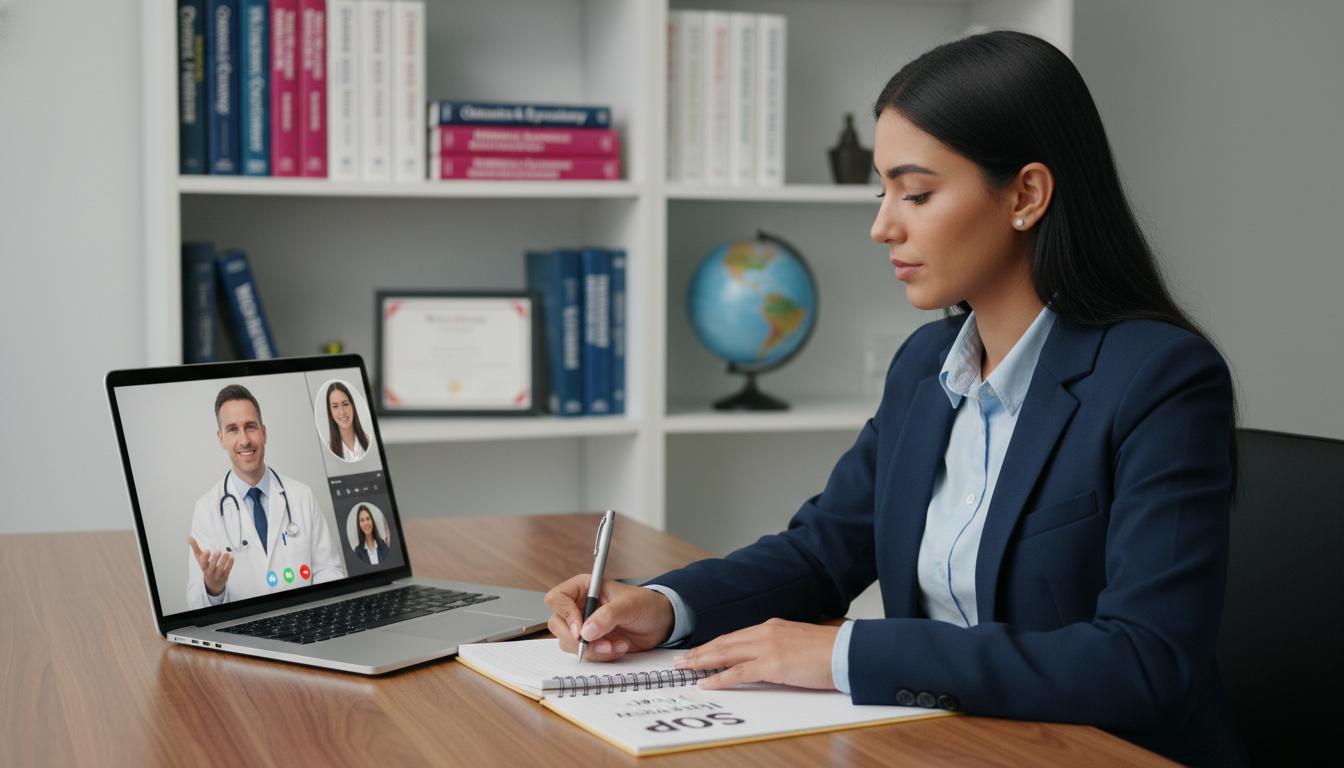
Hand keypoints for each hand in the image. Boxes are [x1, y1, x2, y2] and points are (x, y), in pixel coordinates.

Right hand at [188, 536, 233, 596]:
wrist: (212, 583)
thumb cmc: (205, 566)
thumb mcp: (199, 558)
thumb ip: (195, 547)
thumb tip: (188, 537)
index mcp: (203, 566)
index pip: (202, 563)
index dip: (204, 557)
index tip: (207, 551)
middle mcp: (209, 572)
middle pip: (212, 566)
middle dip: (215, 559)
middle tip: (218, 551)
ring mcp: (217, 575)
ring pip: (220, 569)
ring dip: (224, 561)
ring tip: (227, 554)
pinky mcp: (224, 576)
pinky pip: (227, 571)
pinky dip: (230, 565)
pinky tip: (232, 558)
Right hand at [544, 575, 674, 661]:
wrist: (658, 622)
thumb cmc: (645, 604)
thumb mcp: (628, 606)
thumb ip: (607, 616)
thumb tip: (586, 632)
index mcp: (583, 588)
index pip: (557, 598)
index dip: (566, 614)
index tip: (581, 630)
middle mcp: (578, 606)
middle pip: (557, 624)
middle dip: (579, 640)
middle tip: (603, 643)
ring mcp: (582, 626)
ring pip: (569, 643)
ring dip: (593, 650)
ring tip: (616, 644)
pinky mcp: (590, 642)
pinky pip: (584, 654)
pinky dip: (600, 656)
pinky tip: (618, 647)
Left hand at [673, 618, 840, 690]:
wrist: (848, 650)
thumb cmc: (830, 650)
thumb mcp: (800, 642)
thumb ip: (782, 646)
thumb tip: (772, 658)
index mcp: (772, 627)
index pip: (736, 637)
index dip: (715, 645)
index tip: (700, 651)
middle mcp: (766, 632)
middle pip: (724, 642)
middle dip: (700, 651)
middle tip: (681, 659)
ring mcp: (767, 647)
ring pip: (725, 653)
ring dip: (701, 661)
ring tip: (684, 668)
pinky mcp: (772, 664)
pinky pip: (739, 672)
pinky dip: (719, 678)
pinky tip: (707, 682)